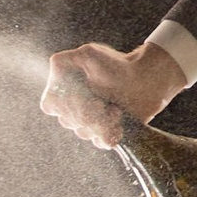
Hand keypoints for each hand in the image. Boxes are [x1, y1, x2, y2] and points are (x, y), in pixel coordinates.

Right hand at [40, 40, 183, 147]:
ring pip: (84, 132)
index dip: (63, 103)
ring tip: (115, 109)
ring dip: (101, 121)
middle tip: (101, 102)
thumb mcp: (88, 54)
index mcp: (67, 91)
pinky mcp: (107, 133)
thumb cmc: (118, 64)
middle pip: (67, 121)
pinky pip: (100, 142)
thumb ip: (63, 60)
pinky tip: (120, 122)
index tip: (81, 93)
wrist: (146, 79)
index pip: (50, 106)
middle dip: (86, 111)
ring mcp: (91, 122)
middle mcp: (76, 108)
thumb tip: (50, 70)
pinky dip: (110, 133)